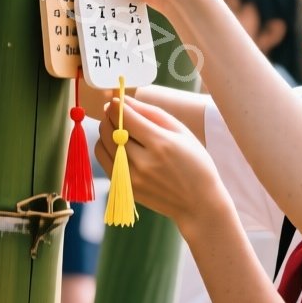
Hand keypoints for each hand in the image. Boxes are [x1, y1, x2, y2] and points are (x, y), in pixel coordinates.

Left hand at [94, 97, 221, 222]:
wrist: (198, 202)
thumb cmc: (195, 162)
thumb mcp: (180, 131)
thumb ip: (150, 112)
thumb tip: (123, 99)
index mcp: (160, 143)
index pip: (125, 117)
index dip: (117, 105)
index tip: (116, 100)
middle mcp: (143, 162)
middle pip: (110, 130)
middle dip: (109, 116)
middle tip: (116, 112)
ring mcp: (131, 178)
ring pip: (103, 145)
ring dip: (106, 132)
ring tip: (118, 129)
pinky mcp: (125, 188)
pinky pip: (104, 162)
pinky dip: (106, 149)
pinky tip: (119, 146)